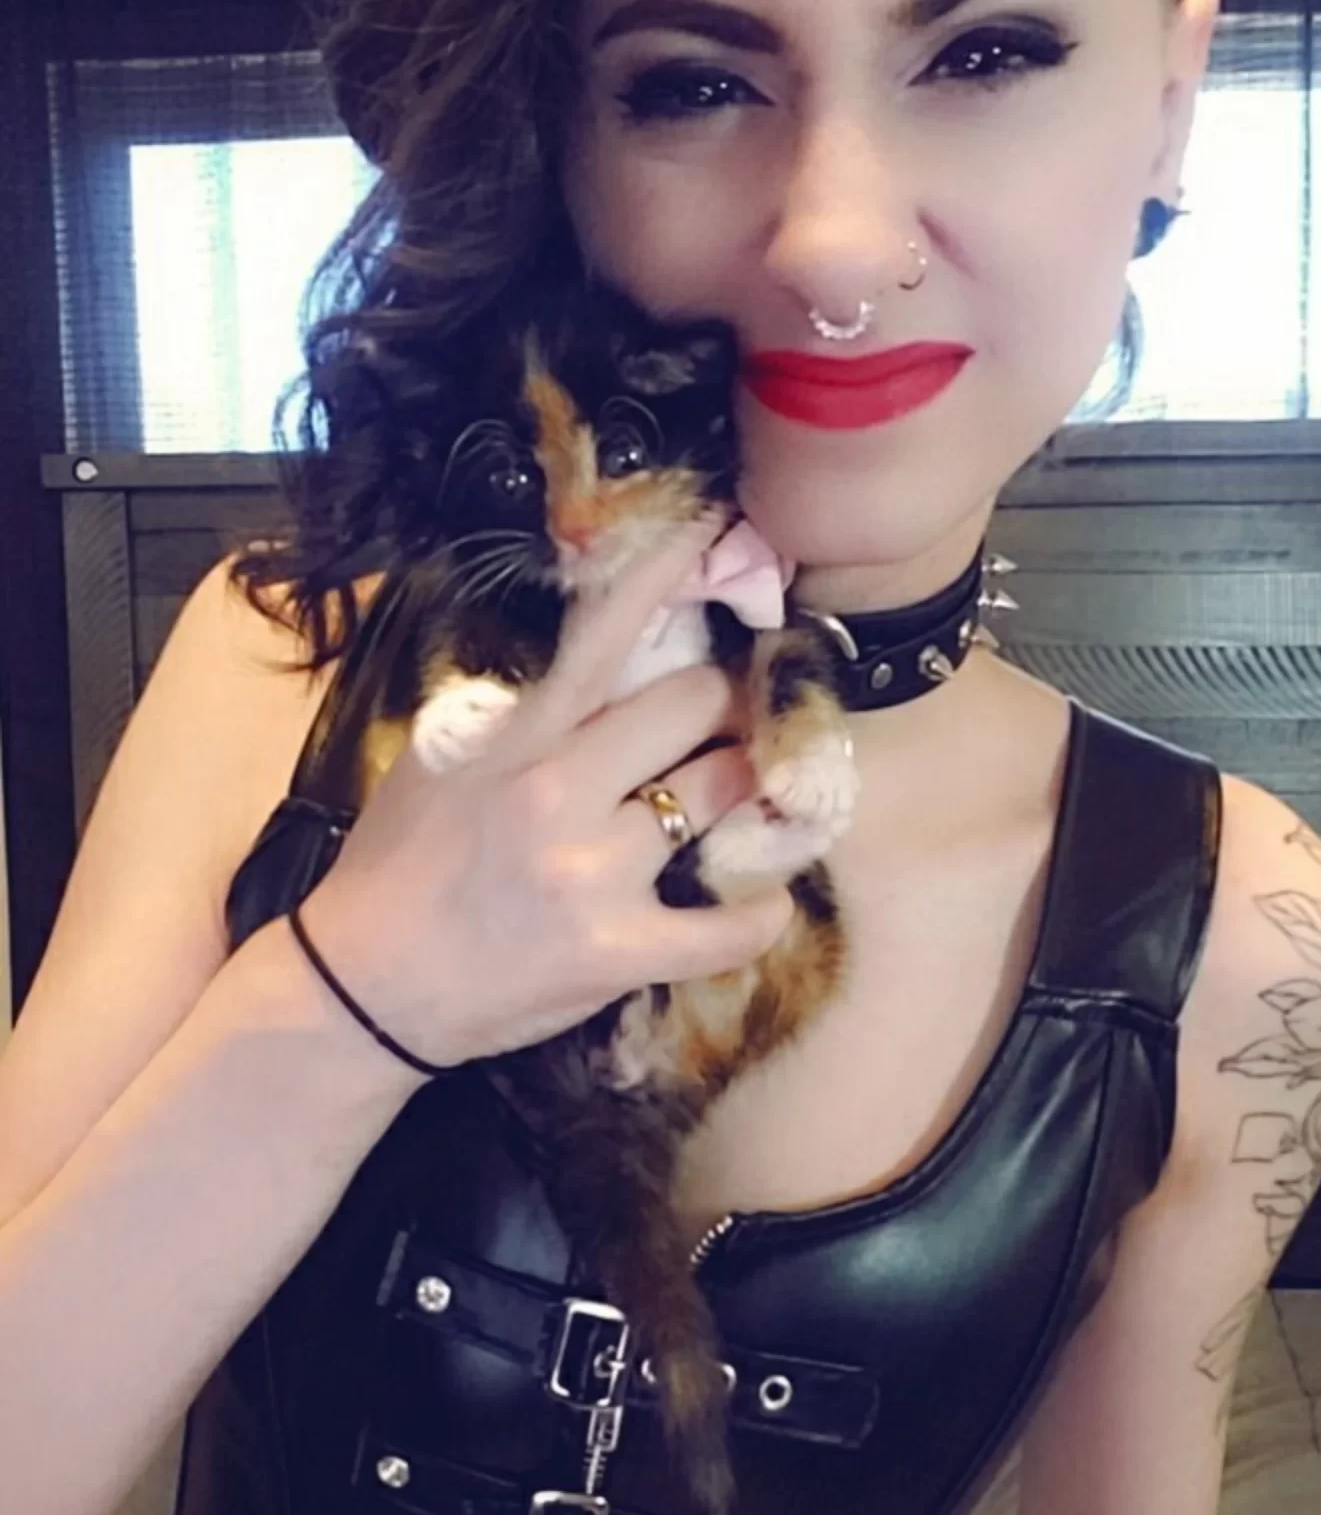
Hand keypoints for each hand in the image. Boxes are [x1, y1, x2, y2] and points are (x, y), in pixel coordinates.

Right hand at [295, 517, 795, 1071]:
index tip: (720, 526)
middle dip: (724, 705)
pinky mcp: (616, 951)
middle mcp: (559, 792)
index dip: (668, 573)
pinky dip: (759, 912)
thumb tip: (586, 660)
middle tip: (730, 720)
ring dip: (743, 794)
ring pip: (719, 798)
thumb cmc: (396, 869)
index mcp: (515, 736)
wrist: (363, 989)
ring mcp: (593, 873)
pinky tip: (764, 902)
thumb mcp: (435, 760)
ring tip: (746, 800)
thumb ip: (511, 710)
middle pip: (695, 707)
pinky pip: (728, 926)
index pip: (604, 633)